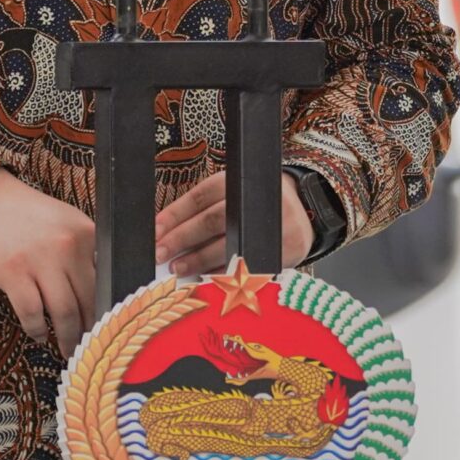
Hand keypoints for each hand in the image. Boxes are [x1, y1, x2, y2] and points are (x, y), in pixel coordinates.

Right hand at [0, 170, 96, 355]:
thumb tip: (102, 291)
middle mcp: (67, 247)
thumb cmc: (27, 217)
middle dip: (90, 329)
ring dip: (67, 337)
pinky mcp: (12, 273)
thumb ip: (85, 251)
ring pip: (64, 312)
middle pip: (88, 300)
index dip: (107, 308)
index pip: (106, 279)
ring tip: (68, 350)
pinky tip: (38, 336)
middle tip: (89, 347)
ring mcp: (39, 260)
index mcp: (86, 234)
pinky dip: (37, 330)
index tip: (107, 327)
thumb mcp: (66, 223)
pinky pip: (31, 312)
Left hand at [153, 171, 311, 276]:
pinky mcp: (285, 249)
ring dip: (199, 259)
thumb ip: (204, 209)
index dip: (175, 214)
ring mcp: (273, 225)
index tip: (154, 230)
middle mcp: (258, 200)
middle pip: (212, 220)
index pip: (202, 196)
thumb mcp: (234, 194)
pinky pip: (248, 265)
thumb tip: (163, 233)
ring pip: (228, 245)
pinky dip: (223, 274)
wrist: (305, 210)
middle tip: (160, 252)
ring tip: (178, 267)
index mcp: (242, 181)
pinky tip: (205, 278)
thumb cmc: (256, 204)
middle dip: (182, 238)